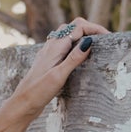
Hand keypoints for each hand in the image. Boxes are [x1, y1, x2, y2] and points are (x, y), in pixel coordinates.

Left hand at [0, 15, 110, 130]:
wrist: (22, 104)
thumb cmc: (38, 92)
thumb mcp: (59, 76)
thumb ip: (74, 58)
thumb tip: (89, 42)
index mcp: (56, 46)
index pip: (79, 26)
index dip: (95, 29)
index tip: (108, 38)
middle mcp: (51, 46)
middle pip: (73, 27)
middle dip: (89, 29)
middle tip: (104, 40)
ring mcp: (49, 52)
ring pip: (67, 35)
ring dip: (81, 35)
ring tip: (94, 45)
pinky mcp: (48, 60)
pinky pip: (63, 45)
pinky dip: (74, 44)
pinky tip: (77, 55)